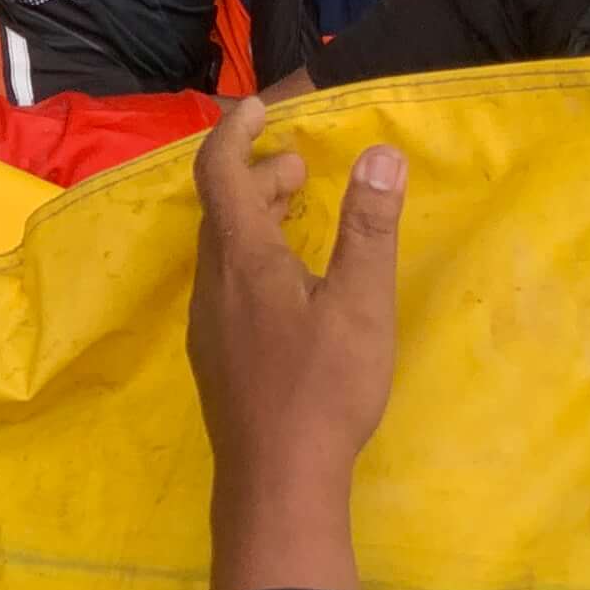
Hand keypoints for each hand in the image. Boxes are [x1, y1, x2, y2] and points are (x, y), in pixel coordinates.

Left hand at [188, 99, 403, 589]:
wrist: (276, 482)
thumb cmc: (322, 390)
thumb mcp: (360, 304)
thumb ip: (369, 227)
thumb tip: (380, 153)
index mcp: (242, 259)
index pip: (220, 172)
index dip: (237, 131)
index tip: (262, 107)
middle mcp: (213, 285)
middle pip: (221, 210)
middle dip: (257, 175)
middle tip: (303, 168)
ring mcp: (209, 326)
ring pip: (223, 250)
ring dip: (256, 218)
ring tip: (300, 213)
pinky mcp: (217, 358)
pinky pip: (227, 284)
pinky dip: (253, 257)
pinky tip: (290, 286)